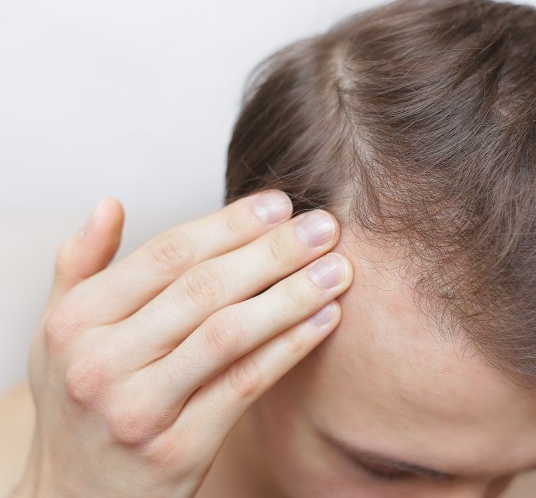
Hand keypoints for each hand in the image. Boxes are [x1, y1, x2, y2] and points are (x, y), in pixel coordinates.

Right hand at [13, 190, 351, 497]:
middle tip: (325, 227)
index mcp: (75, 321)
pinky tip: (325, 319)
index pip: (167, 254)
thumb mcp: (60, 333)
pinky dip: (290, 347)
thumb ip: (81, 266)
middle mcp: (100, 363)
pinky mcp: (178, 450)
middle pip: (205, 289)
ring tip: (338, 269)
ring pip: (230, 334)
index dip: (230, 224)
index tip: (280, 204)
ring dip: (293, 295)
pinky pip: (245, 385)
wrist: (75, 497)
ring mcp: (139, 410)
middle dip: (274, 252)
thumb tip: (111, 204)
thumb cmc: (79, 403)